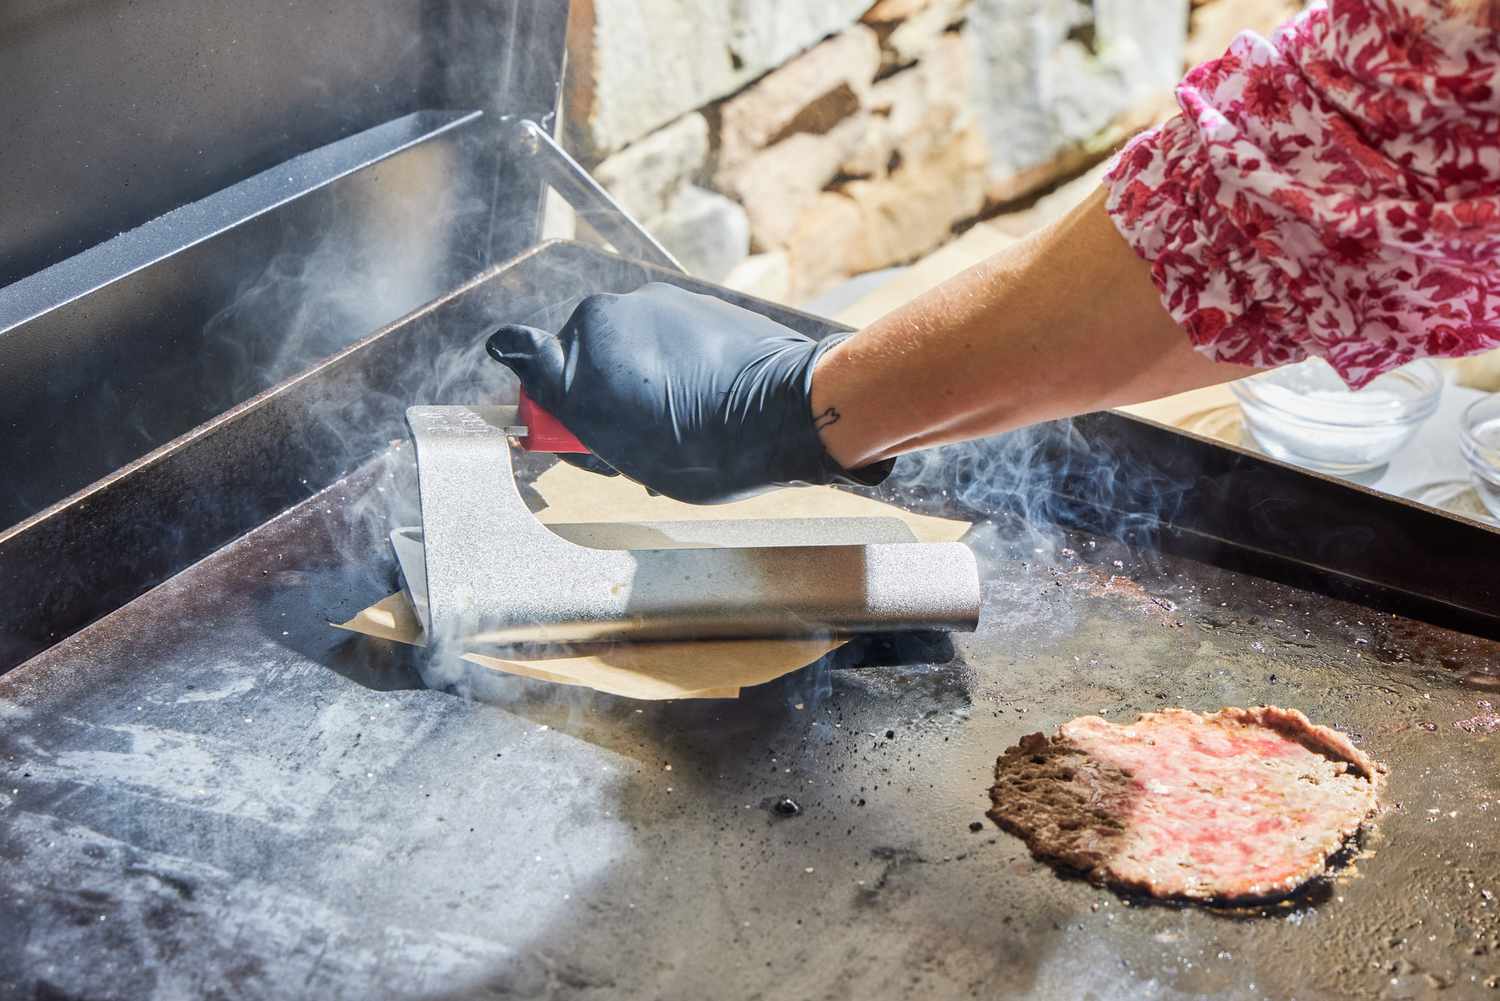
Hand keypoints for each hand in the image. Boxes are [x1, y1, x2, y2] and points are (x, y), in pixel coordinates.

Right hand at [484, 283, 890, 503]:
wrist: (786, 413)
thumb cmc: (701, 446)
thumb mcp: (617, 444)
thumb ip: (564, 400)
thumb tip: (506, 344)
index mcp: (583, 350)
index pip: (536, 371)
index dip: (554, 410)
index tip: (572, 432)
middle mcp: (610, 314)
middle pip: (585, 360)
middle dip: (602, 396)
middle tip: (635, 441)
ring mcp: (656, 302)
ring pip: (629, 347)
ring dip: (640, 379)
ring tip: (678, 424)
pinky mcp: (695, 299)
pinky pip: (667, 336)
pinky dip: (675, 363)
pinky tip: (705, 398)